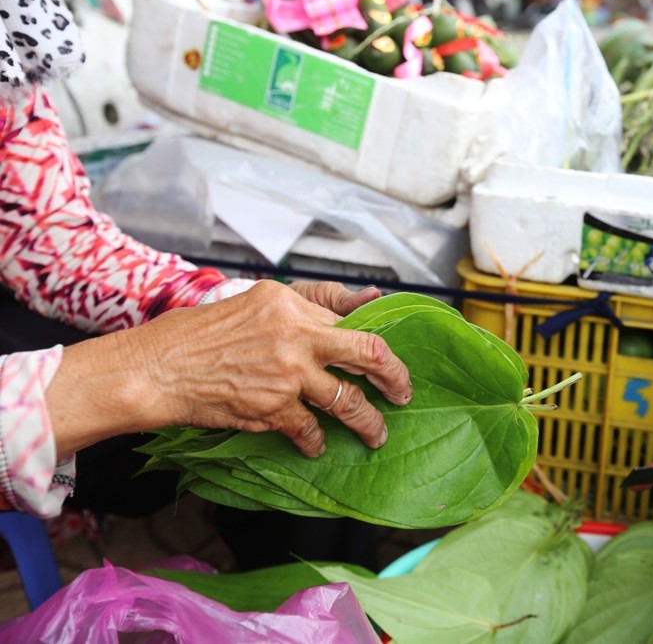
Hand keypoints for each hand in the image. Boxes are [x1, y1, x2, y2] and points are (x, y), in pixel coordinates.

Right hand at [48, 280, 411, 458]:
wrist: (157, 369)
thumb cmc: (198, 334)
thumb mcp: (255, 301)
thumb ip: (311, 303)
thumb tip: (368, 299)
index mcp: (290, 303)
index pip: (351, 316)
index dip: (376, 335)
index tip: (388, 356)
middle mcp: (296, 335)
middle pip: (369, 354)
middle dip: (396, 378)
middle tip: (403, 394)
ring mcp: (288, 374)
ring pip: (349, 402)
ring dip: (369, 422)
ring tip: (376, 433)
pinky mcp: (274, 409)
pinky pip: (311, 430)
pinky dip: (317, 441)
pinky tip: (317, 446)